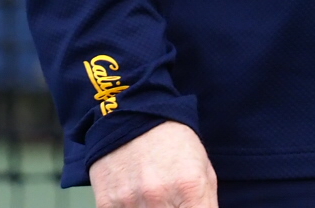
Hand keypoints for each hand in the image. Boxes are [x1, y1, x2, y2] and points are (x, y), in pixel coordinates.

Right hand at [90, 121, 217, 207]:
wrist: (132, 115)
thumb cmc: (173, 144)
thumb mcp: (203, 170)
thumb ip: (207, 205)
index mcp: (189, 186)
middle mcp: (159, 195)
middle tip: (170, 202)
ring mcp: (131, 200)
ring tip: (154, 199)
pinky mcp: (107, 203)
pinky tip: (135, 202)